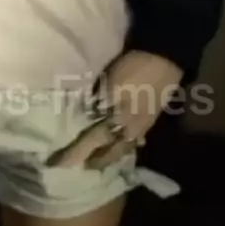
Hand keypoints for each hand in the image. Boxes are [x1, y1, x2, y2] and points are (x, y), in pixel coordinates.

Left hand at [51, 51, 182, 169]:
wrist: (165, 58)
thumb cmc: (134, 71)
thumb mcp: (110, 85)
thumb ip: (97, 103)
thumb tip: (85, 117)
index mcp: (119, 123)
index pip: (91, 142)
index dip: (75, 154)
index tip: (59, 165)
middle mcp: (131, 130)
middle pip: (112, 152)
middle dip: (97, 161)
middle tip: (84, 167)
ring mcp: (143, 125)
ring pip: (125, 147)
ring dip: (111, 155)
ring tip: (100, 158)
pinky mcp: (151, 117)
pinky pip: (135, 140)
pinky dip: (126, 145)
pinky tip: (124, 142)